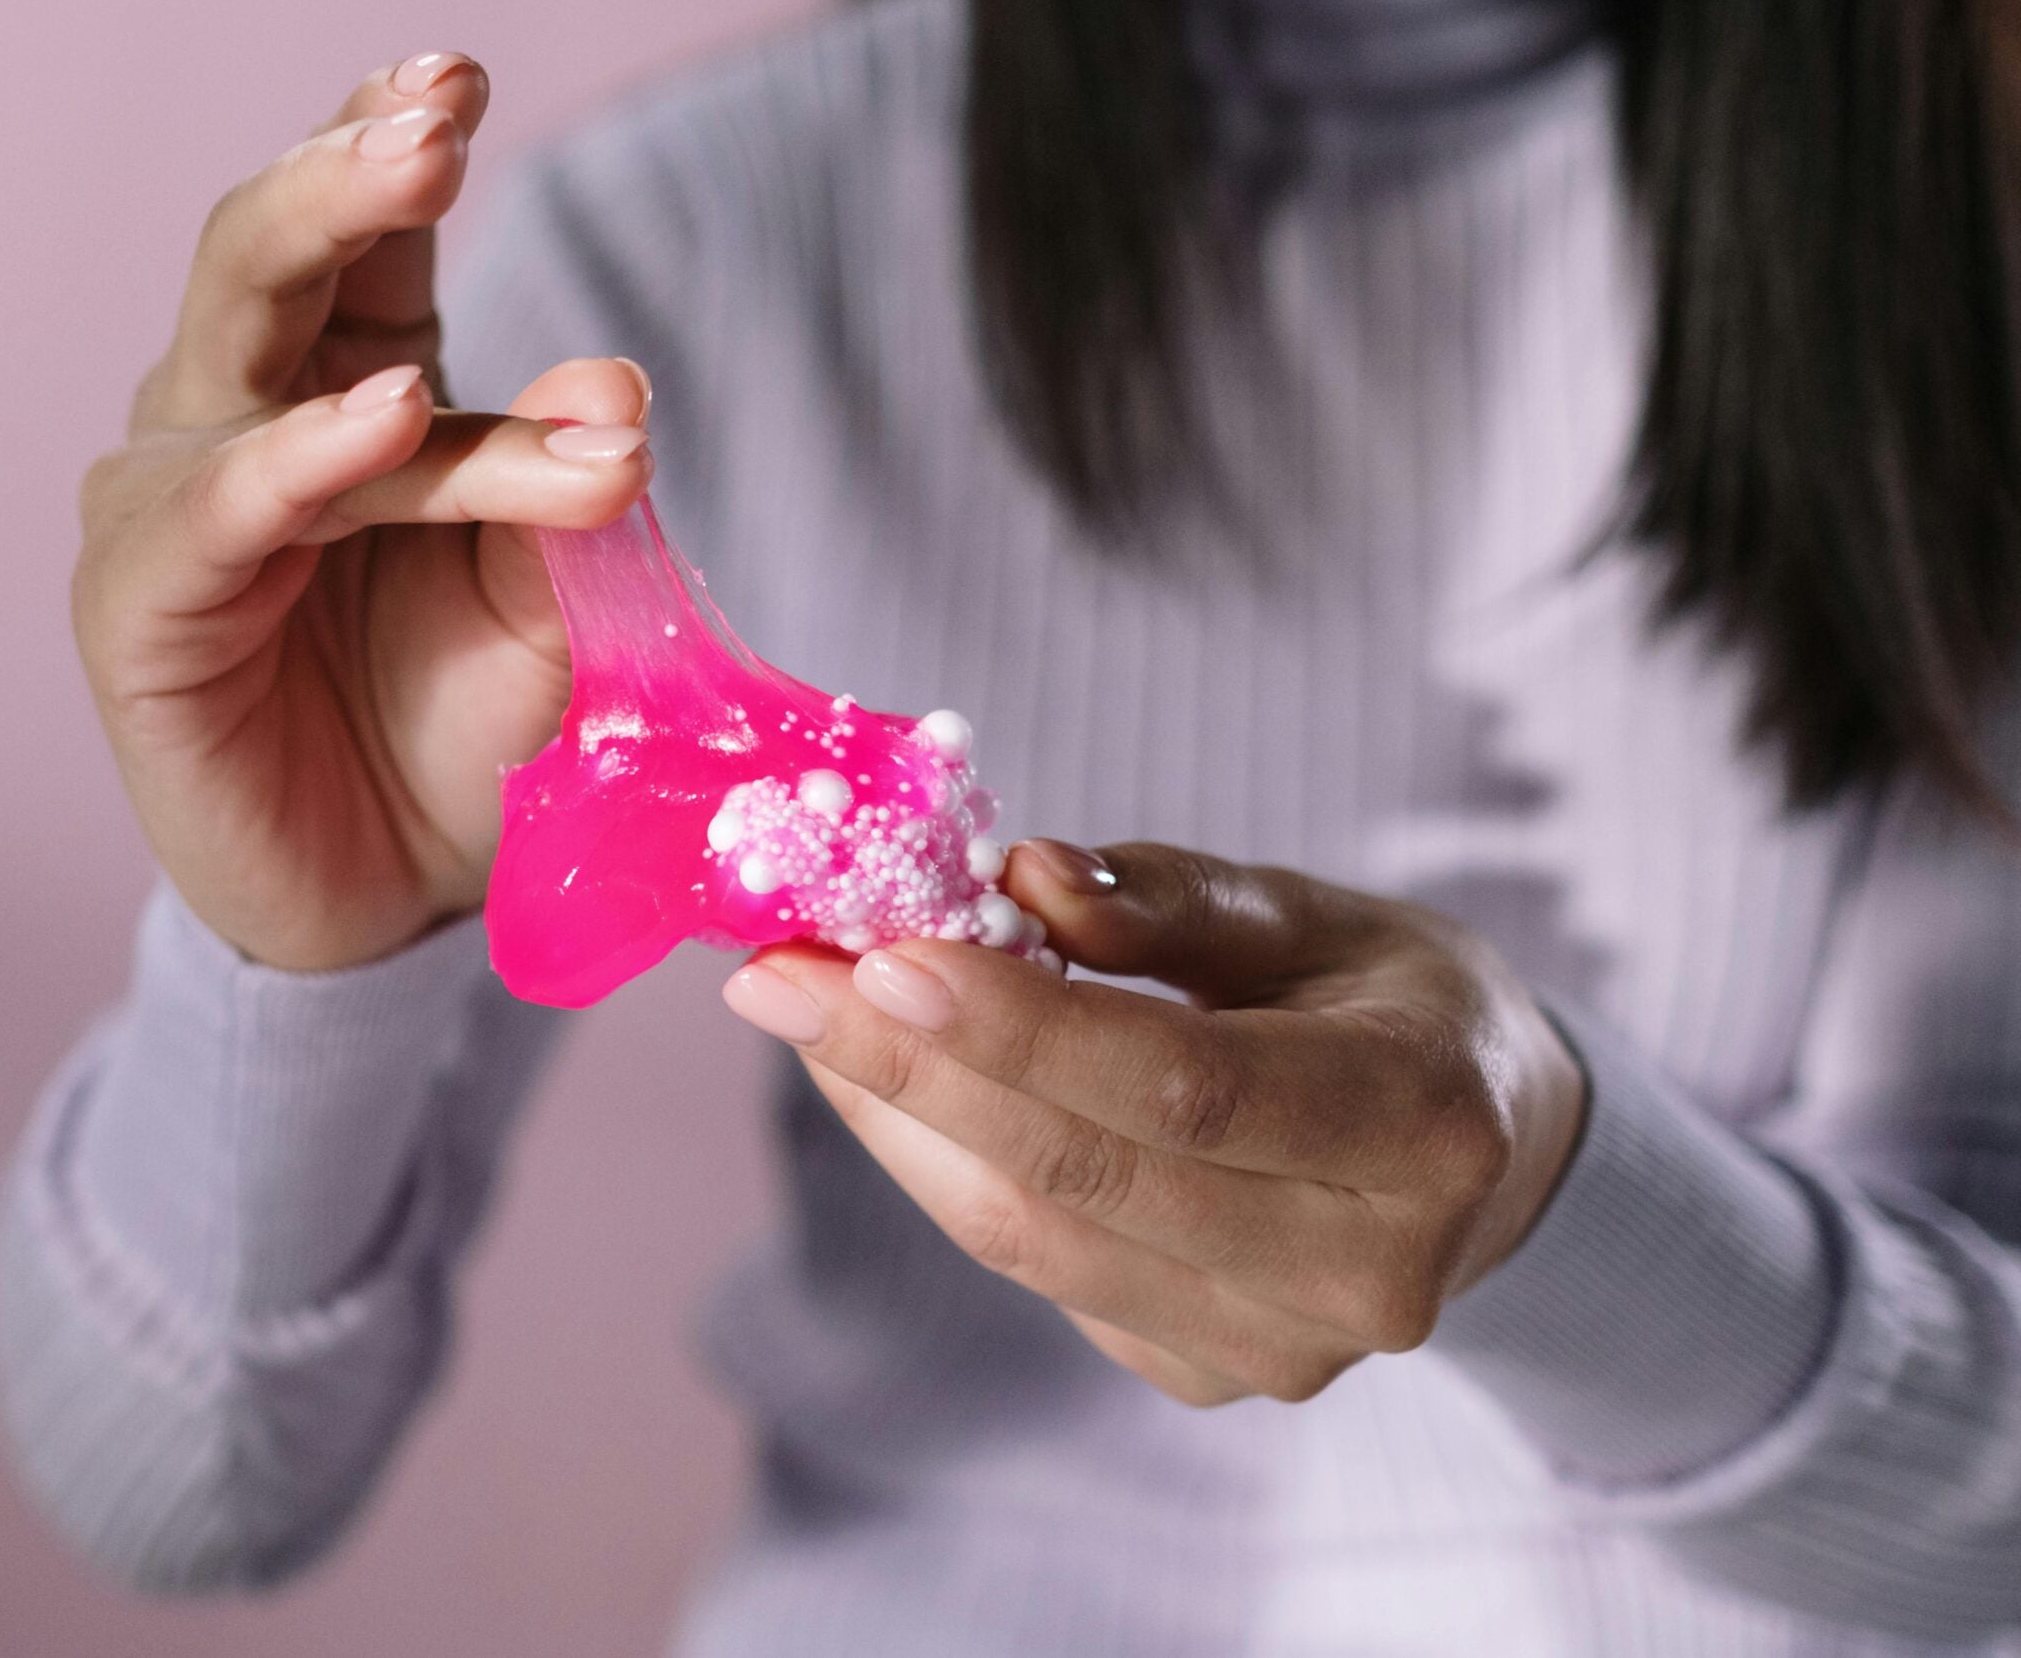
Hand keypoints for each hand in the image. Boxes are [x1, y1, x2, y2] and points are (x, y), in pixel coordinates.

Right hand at [74, 52, 657, 971]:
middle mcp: (248, 416)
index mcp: (352, 386)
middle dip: (349, 166)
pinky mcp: (143, 605)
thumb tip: (615, 379)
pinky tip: (384, 413)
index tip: (460, 72)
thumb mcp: (548, 607)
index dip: (394, 138)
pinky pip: (220, 512)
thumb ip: (572, 499)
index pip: (364, 241)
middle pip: (270, 253)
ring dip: (343, 260)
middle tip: (438, 108)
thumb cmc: (460, 729)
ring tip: (434, 182)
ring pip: (263, 363)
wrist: (388, 898)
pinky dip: (300, 458)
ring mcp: (181, 502)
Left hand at [720, 840, 1586, 1404]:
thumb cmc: (1392, 1003)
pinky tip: (890, 1085)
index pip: (1188, 1089)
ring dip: (897, 1122)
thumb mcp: (1318, 914)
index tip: (875, 956)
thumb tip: (1014, 884)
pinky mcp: (1207, 1374)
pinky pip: (1040, 1270)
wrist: (1486, 1157)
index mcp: (1423, 1125)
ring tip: (801, 1013)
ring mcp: (1283, 1348)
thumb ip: (1168, 901)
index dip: (1022, 1029)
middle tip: (774, 977)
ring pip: (1036, 1242)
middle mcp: (1366, 1270)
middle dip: (907, 1069)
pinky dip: (945, 1170)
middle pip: (1087, 1178)